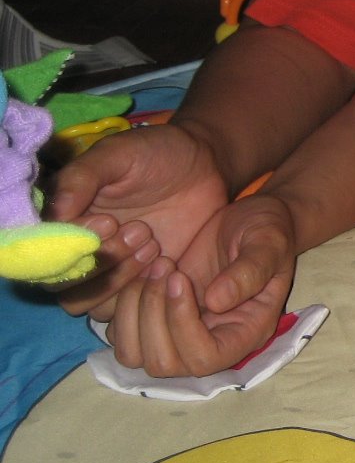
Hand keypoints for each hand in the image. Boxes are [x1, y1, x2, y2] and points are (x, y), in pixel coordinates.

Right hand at [47, 123, 227, 319]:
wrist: (205, 166)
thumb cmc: (157, 154)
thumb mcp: (118, 153)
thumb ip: (82, 178)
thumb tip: (55, 213)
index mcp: (61, 218)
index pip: (42, 250)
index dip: (70, 244)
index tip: (109, 222)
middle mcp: (75, 249)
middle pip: (60, 283)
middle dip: (99, 262)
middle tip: (140, 230)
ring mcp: (104, 270)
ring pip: (84, 303)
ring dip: (117, 280)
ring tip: (152, 242)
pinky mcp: (136, 283)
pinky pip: (121, 309)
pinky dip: (140, 292)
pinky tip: (166, 260)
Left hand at [104, 192, 295, 377]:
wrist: (248, 218)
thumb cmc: (265, 230)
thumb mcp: (268, 242)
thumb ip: (250, 270)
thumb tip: (216, 302)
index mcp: (244, 333)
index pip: (205, 358)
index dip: (183, 326)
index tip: (179, 278)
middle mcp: (210, 342)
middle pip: (163, 363)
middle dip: (153, 316)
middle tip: (164, 267)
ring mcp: (178, 334)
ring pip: (134, 355)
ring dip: (132, 312)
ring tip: (152, 269)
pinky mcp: (155, 319)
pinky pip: (120, 334)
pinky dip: (121, 305)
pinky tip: (141, 271)